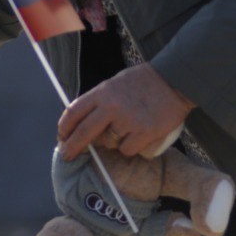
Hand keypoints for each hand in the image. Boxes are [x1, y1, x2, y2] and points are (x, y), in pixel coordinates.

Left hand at [58, 62, 193, 159]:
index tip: (61, 137)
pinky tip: (137, 137)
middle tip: (67, 155)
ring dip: (112, 142)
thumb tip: (82, 121)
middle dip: (72, 147)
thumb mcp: (114, 84)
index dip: (64, 127)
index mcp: (102, 93)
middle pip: (83, 133)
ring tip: (125, 130)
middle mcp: (111, 107)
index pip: (73, 112)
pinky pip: (126, 150)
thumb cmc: (143, 82)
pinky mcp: (144, 133)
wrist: (174, 80)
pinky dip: (129, 147)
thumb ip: (99, 101)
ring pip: (108, 143)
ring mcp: (128, 121)